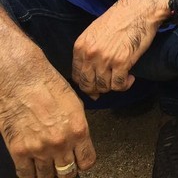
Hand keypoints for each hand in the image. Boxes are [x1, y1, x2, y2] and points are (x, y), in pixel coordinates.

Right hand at [1, 58, 95, 177]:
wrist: (22, 80)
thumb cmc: (48, 86)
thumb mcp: (75, 104)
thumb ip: (79, 126)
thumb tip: (80, 141)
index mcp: (78, 130)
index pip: (87, 161)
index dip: (84, 163)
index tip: (81, 163)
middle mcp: (60, 143)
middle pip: (67, 173)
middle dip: (67, 171)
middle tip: (64, 167)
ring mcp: (39, 149)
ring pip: (47, 177)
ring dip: (49, 174)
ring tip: (49, 168)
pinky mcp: (19, 151)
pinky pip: (26, 175)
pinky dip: (30, 175)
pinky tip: (33, 170)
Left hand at [72, 0, 166, 98]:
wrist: (140, 9)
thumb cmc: (120, 17)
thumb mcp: (95, 31)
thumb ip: (89, 49)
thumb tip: (89, 70)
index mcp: (80, 46)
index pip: (76, 75)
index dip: (86, 83)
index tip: (95, 84)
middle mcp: (89, 55)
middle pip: (88, 85)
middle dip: (97, 89)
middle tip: (108, 86)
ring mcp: (105, 59)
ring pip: (104, 87)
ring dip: (113, 86)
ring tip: (122, 79)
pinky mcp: (122, 62)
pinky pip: (119, 84)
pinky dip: (125, 85)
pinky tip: (130, 78)